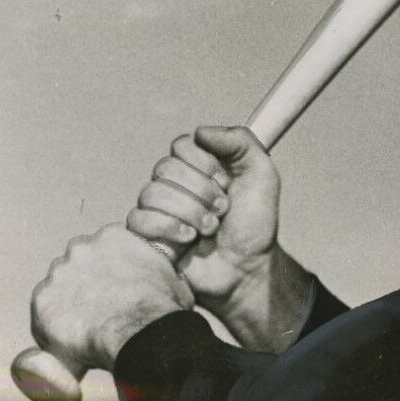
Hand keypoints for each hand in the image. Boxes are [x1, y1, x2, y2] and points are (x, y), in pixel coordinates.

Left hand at [31, 223, 192, 371]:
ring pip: (60, 288)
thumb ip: (158, 271)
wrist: (141, 334)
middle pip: (78, 265)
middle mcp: (81, 248)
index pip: (105, 249)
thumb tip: (160, 279)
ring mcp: (59, 272)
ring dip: (70, 304)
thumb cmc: (163, 310)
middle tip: (104, 312)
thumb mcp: (174, 280)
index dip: (110, 272)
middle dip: (87, 284)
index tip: (118, 291)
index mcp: (114, 236)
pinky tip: (77, 341)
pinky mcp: (43, 299)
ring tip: (91, 330)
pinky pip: (46, 315)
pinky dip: (57, 327)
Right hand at [126, 126, 313, 350]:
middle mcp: (175, 184)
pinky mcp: (148, 235)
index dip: (205, 164)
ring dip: (189, 213)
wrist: (247, 268)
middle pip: (165, 168)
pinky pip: (138, 219)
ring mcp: (159, 209)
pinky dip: (166, 228)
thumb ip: (239, 142)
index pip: (182, 145)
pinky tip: (188, 239)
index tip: (226, 182)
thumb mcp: (262, 175)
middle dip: (201, 192)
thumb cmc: (254, 225)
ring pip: (151, 193)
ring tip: (210, 229)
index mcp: (198, 165)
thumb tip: (201, 132)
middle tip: (222, 210)